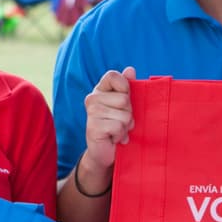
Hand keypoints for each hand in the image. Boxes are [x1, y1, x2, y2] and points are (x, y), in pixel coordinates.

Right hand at [80, 67, 134, 181]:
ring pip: (124, 115)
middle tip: (121, 121)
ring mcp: (91, 112)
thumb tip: (130, 69)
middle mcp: (92, 98)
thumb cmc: (117, 125)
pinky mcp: (93, 127)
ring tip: (117, 131)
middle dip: (129, 113)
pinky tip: (113, 138)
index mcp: (100, 90)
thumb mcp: (125, 106)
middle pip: (124, 99)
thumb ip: (127, 87)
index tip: (125, 100)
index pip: (114, 76)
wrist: (106, 151)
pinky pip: (118, 127)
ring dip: (125, 126)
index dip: (125, 87)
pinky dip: (120, 135)